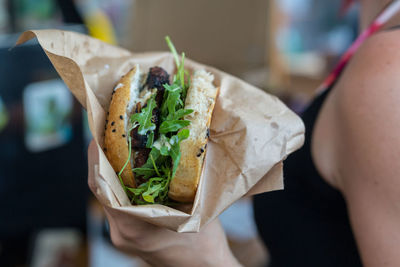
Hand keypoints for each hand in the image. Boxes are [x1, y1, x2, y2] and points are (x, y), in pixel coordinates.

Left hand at [88, 140, 240, 266]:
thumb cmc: (204, 243)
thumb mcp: (195, 206)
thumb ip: (182, 179)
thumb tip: (176, 145)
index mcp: (132, 226)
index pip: (101, 185)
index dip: (96, 155)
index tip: (99, 130)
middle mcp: (119, 231)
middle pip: (101, 188)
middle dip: (104, 157)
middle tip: (113, 130)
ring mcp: (121, 234)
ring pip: (108, 195)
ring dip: (112, 169)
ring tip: (121, 143)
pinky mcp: (127, 233)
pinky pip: (116, 202)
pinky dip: (120, 183)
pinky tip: (132, 167)